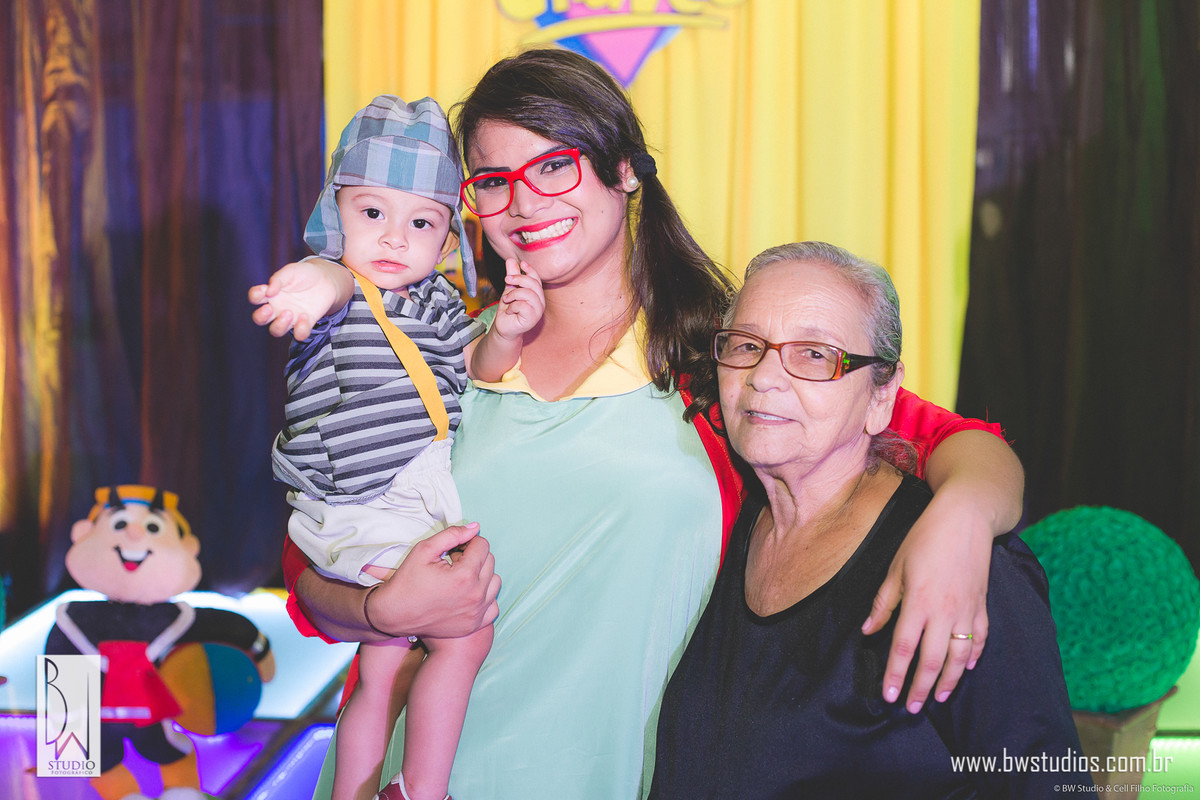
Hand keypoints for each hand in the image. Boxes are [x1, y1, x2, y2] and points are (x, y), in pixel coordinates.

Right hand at [247, 258, 348, 340]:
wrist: (326, 280)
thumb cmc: (305, 274)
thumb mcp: (291, 271)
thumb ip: (278, 279)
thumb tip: (268, 291)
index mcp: (271, 293)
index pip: (255, 297)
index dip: (255, 296)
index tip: (264, 290)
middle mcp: (277, 307)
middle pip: (260, 319)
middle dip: (261, 317)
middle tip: (270, 309)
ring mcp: (291, 317)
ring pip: (276, 331)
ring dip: (279, 325)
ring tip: (289, 312)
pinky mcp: (305, 323)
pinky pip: (299, 334)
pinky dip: (300, 329)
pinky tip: (305, 316)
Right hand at [369, 522, 500, 639]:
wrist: (395, 614)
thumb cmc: (408, 581)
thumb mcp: (424, 550)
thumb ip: (452, 535)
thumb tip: (475, 527)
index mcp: (464, 576)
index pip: (482, 545)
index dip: (468, 542)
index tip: (455, 549)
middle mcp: (475, 595)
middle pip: (490, 561)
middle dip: (474, 556)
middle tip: (454, 561)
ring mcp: (477, 613)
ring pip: (495, 582)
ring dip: (482, 575)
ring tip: (461, 577)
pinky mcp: (475, 624)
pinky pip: (493, 605)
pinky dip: (485, 597)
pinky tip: (468, 594)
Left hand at [490, 259, 544, 340]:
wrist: (504, 327)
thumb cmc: (509, 309)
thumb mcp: (509, 289)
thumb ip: (512, 276)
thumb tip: (511, 259)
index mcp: (537, 294)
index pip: (537, 279)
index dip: (530, 270)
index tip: (521, 264)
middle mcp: (540, 302)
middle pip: (533, 284)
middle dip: (518, 278)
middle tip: (506, 280)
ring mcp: (538, 311)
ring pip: (528, 294)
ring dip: (513, 294)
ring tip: (506, 300)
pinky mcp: (532, 319)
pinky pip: (523, 305)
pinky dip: (513, 305)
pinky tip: (510, 310)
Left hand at [861, 495, 991, 712]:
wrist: (967, 518)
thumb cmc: (926, 538)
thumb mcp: (896, 566)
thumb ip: (884, 602)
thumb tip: (869, 629)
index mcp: (919, 603)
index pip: (903, 648)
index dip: (894, 674)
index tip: (887, 695)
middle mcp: (945, 613)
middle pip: (932, 661)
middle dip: (920, 688)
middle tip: (910, 708)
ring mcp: (968, 612)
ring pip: (959, 658)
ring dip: (949, 681)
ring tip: (939, 698)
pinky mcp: (982, 606)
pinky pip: (980, 640)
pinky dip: (974, 657)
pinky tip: (967, 669)